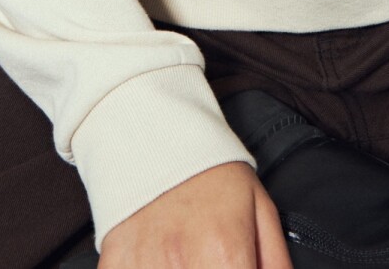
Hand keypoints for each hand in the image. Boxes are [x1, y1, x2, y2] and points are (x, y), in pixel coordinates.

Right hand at [98, 159, 294, 267]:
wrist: (156, 133)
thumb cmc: (214, 175)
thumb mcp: (260, 211)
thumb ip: (275, 265)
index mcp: (225, 251)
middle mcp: (181, 261)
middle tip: (212, 264)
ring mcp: (143, 264)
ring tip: (188, 262)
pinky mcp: (113, 264)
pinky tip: (160, 263)